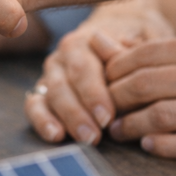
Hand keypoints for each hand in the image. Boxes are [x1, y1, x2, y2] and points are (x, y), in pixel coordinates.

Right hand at [25, 0, 174, 144]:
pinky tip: (55, 136)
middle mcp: (61, 57)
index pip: (83, 69)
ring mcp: (50, 75)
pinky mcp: (43, 92)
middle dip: (77, 114)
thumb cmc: (134, 44)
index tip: (108, 116)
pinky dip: (41, 121)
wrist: (120, 35)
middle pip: (62, 86)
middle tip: (94, 137)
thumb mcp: (140, 39)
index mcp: (82, 42)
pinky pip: (34, 106)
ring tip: (82, 140)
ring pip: (48, 96)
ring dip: (64, 120)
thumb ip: (134, 51)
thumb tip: (125, 56)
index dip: (93, 93)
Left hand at [104, 34, 175, 158]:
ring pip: (160, 115)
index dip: (114, 68)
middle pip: (144, 83)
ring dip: (130, 125)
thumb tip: (141, 53)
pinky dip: (162, 146)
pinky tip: (149, 147)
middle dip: (113, 97)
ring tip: (117, 130)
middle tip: (99, 107)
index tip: (100, 79)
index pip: (145, 54)